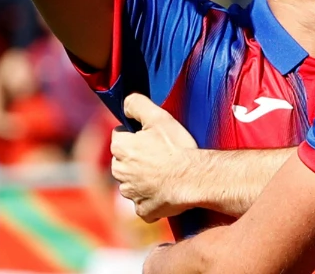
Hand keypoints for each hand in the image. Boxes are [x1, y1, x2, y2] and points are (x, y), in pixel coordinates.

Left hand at [110, 93, 198, 221]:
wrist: (194, 178)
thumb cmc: (177, 148)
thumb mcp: (159, 117)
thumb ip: (137, 104)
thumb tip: (126, 105)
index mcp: (121, 149)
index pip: (119, 136)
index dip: (135, 134)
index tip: (152, 137)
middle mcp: (120, 173)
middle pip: (123, 161)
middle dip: (136, 158)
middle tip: (160, 155)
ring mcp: (131, 194)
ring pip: (132, 183)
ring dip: (143, 179)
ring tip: (165, 173)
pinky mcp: (143, 210)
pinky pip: (143, 204)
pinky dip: (151, 200)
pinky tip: (165, 191)